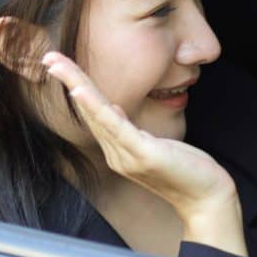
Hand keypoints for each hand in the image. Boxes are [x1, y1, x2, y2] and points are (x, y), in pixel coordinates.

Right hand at [42, 51, 246, 255]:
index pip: (94, 114)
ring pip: (97, 114)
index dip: (77, 88)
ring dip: (76, 85)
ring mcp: (128, 156)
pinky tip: (81, 90)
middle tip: (48, 57)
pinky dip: (96, 106)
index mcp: (118, 152)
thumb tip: (114, 108)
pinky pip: (115, 126)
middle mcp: (116, 155)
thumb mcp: (155, 146)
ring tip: (57, 64)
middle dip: (70, 81)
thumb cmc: (186, 171)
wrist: (207, 199)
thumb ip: (131, 131)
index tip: (62, 65)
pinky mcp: (144, 155)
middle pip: (89, 111)